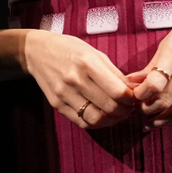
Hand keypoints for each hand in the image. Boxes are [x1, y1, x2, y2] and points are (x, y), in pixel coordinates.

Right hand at [19, 29, 138, 129]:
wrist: (37, 51)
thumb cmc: (70, 49)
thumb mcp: (95, 54)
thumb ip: (114, 73)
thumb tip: (133, 91)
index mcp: (87, 63)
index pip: (118, 92)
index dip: (132, 99)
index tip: (134, 98)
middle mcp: (74, 80)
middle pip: (109, 107)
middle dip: (125, 111)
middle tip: (128, 108)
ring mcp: (64, 93)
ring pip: (96, 119)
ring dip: (112, 120)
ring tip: (116, 114)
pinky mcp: (56, 104)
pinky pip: (81, 122)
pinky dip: (96, 123)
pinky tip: (101, 116)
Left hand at [128, 0, 171, 127]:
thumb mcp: (169, 40)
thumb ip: (152, 64)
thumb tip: (130, 82)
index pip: (155, 81)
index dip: (141, 94)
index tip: (134, 97)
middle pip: (167, 98)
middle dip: (148, 109)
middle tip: (139, 112)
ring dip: (165, 119)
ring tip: (152, 122)